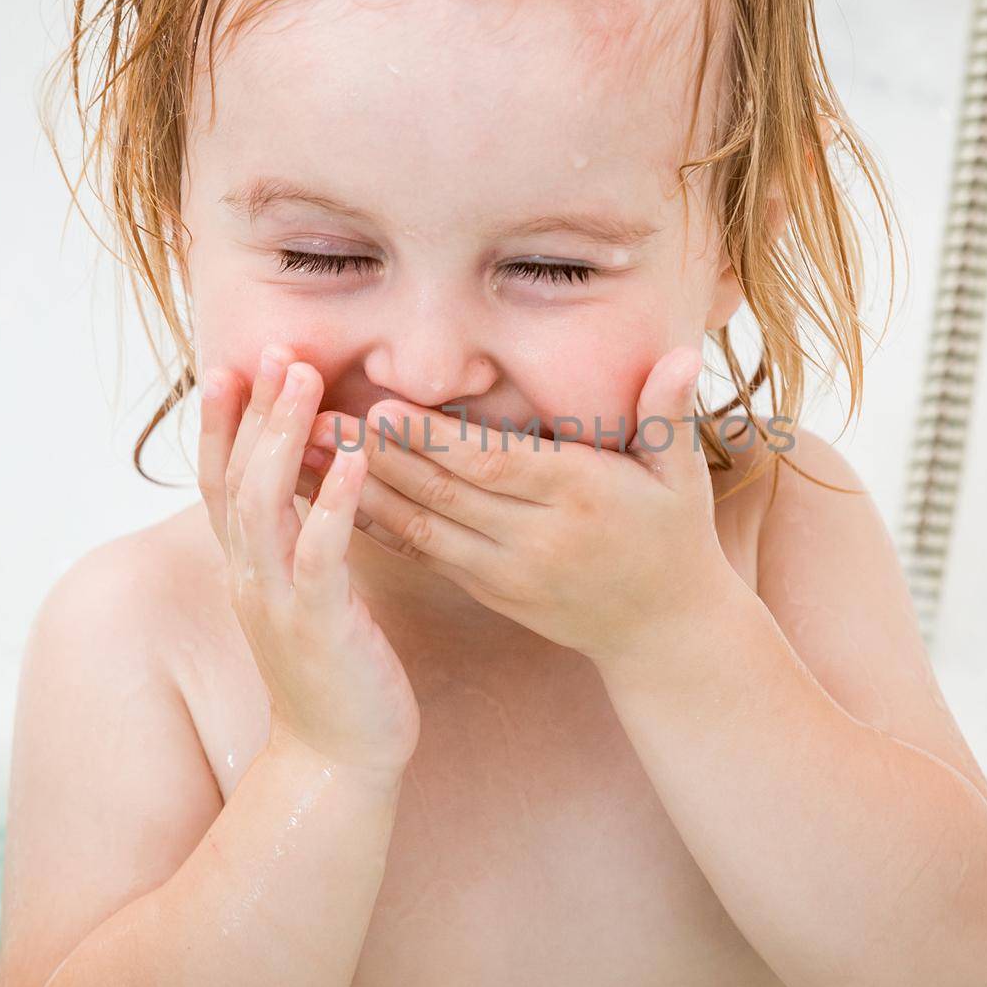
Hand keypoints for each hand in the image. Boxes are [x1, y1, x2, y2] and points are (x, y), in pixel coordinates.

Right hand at [198, 343, 419, 777]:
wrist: (339, 760)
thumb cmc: (333, 672)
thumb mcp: (303, 598)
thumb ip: (296, 544)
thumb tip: (309, 487)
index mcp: (246, 569)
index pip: (220, 482)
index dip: (221, 424)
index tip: (230, 366)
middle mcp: (249, 578)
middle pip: (237, 477)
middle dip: (254, 410)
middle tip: (277, 350)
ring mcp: (277, 602)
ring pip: (267, 504)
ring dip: (284, 436)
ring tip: (307, 380)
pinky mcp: (319, 625)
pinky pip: (319, 553)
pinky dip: (335, 501)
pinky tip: (356, 458)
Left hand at [305, 347, 736, 664]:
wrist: (662, 632)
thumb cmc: (673, 537)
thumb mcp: (681, 476)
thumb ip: (668, 414)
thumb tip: (685, 354)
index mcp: (580, 497)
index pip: (495, 465)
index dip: (435, 441)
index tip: (383, 409)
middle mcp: (535, 539)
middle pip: (443, 493)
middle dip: (375, 456)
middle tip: (313, 418)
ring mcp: (506, 571)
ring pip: (420, 525)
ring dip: (357, 490)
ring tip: (301, 454)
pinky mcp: (485, 590)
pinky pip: (422, 552)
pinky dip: (374, 524)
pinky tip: (328, 500)